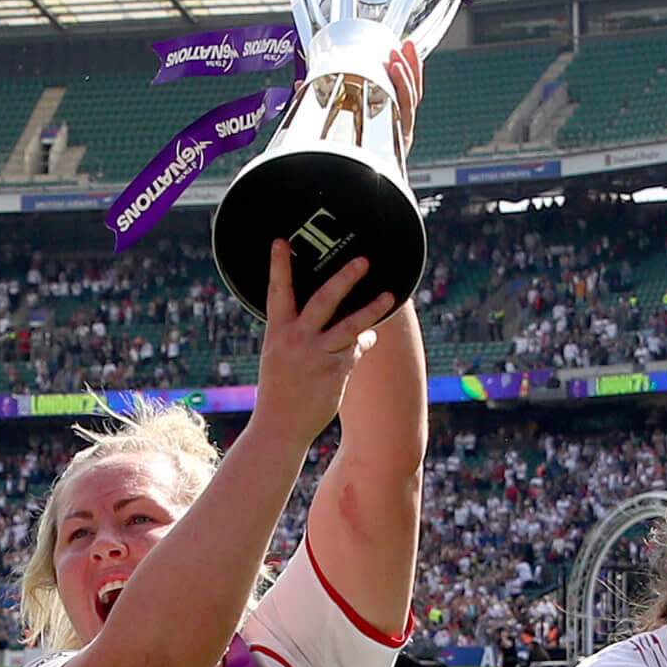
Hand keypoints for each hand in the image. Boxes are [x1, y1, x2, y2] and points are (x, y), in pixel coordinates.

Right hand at [251, 239, 389, 436]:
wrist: (280, 426)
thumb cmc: (280, 388)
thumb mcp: (279, 354)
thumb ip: (297, 332)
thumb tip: (325, 317)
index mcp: (277, 332)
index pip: (277, 292)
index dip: (279, 265)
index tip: (282, 241)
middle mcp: (297, 340)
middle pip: (324, 301)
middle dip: (344, 278)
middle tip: (362, 261)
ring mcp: (318, 356)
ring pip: (350, 326)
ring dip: (371, 310)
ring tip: (390, 296)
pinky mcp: (337, 372)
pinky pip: (357, 350)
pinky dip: (364, 343)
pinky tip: (368, 341)